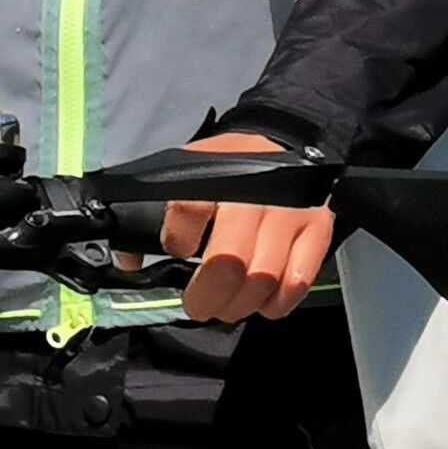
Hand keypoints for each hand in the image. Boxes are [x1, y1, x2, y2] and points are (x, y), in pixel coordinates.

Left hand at [159, 129, 335, 325]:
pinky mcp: (318, 232)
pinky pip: (297, 283)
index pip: (188, 207)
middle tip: (198, 305)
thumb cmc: (231, 165)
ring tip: (227, 307)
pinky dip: (276, 304)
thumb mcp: (190, 171)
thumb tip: (129, 263)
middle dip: (207, 297)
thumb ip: (154, 212)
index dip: (176, 240)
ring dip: (239, 305)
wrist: (287, 141)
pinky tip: (261, 302)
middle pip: (229, 262)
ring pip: (263, 279)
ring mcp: (291, 216)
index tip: (176, 251)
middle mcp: (256, 195)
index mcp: (218, 173)